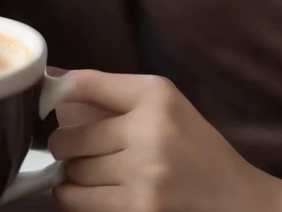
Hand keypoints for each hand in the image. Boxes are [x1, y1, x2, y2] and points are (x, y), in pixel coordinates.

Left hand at [49, 70, 277, 211]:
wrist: (234, 197)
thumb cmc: (194, 147)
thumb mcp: (164, 105)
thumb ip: (112, 94)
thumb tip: (53, 81)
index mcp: (156, 95)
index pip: (86, 83)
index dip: (56, 92)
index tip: (47, 101)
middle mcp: (150, 129)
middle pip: (69, 137)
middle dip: (63, 145)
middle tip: (72, 147)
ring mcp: (144, 174)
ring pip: (71, 174)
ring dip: (71, 175)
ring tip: (88, 171)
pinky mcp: (139, 210)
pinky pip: (80, 203)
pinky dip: (75, 198)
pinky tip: (90, 192)